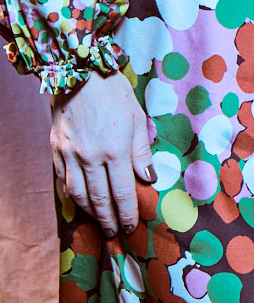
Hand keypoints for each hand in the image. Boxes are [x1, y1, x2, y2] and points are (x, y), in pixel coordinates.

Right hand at [50, 71, 154, 236]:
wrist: (77, 70)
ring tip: (100, 221)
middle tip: (115, 233)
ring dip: (90, 211)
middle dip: (108, 219)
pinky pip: (62, 179)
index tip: (131, 227)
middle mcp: (89, 156)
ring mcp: (69, 153)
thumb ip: (141, 151)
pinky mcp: (55, 148)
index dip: (127, 213)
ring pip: (78, 193)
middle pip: (99, 198)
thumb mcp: (136, 117)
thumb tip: (149, 178)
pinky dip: (72, 194)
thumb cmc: (112, 91)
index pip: (122, 192)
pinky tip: (80, 200)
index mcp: (114, 149)